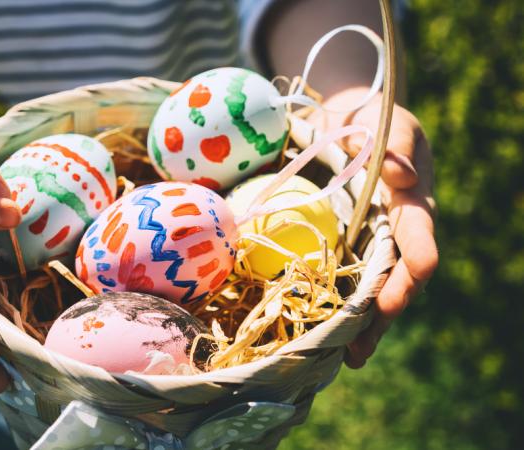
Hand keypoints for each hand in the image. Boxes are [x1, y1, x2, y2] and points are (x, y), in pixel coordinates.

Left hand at [311, 87, 438, 367]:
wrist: (347, 120)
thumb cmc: (374, 120)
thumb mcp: (387, 124)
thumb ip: (394, 147)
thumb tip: (401, 177)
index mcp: (412, 204)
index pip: (418, 241)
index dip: (410, 272)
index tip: (394, 299)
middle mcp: (394, 231)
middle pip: (395, 280)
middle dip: (381, 316)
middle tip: (359, 348)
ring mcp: (370, 241)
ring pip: (370, 288)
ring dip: (359, 324)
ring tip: (343, 357)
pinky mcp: (345, 243)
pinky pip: (342, 277)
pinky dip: (333, 304)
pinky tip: (316, 331)